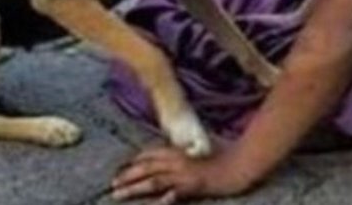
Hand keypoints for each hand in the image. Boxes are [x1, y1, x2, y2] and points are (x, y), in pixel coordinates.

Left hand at [112, 147, 251, 202]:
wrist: (239, 165)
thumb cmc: (220, 158)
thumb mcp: (196, 153)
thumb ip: (180, 156)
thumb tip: (167, 160)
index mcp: (177, 151)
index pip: (149, 155)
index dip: (134, 162)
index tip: (120, 170)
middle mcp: (177, 161)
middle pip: (147, 168)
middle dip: (127, 176)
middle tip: (112, 185)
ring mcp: (185, 174)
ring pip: (154, 181)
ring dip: (135, 188)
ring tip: (119, 195)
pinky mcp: (194, 186)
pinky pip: (176, 193)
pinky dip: (166, 198)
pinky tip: (157, 204)